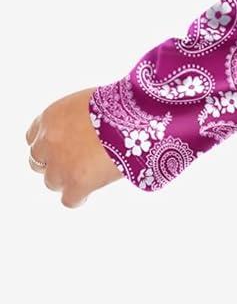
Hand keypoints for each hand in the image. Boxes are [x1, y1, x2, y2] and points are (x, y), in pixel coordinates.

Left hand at [27, 88, 125, 206]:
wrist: (134, 119)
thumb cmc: (119, 106)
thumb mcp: (87, 103)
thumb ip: (73, 120)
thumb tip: (80, 131)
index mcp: (50, 118)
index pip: (34, 138)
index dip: (49, 145)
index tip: (61, 148)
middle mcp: (48, 142)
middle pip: (38, 162)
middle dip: (54, 163)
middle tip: (74, 162)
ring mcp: (60, 166)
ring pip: (52, 182)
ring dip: (66, 180)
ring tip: (88, 175)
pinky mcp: (76, 184)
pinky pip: (70, 200)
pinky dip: (79, 196)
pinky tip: (90, 190)